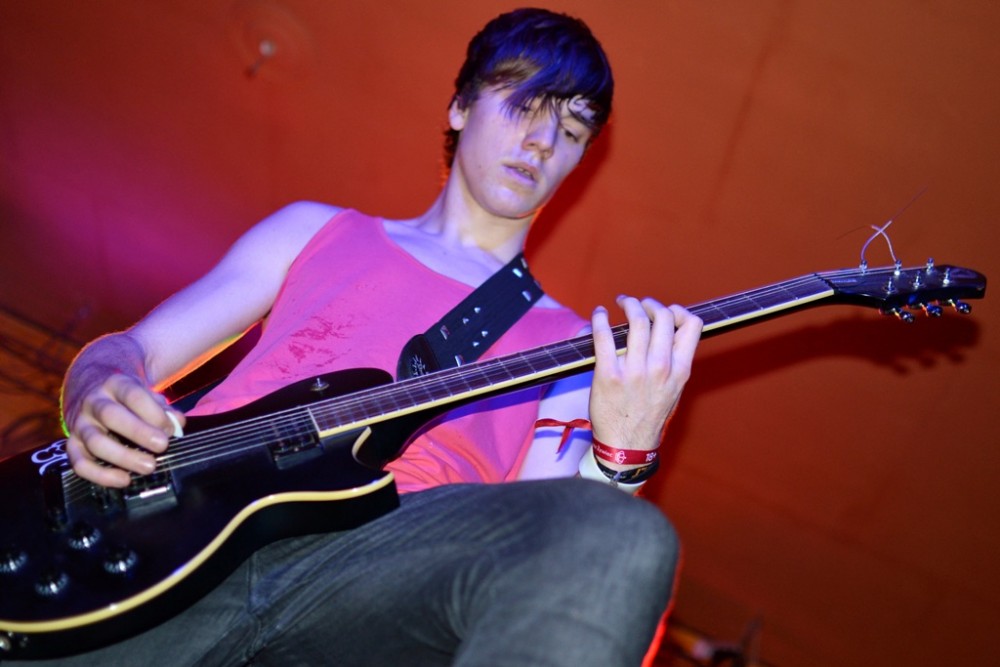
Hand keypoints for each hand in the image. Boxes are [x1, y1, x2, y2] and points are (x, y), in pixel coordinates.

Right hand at [64, 371, 184, 487]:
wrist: (89, 385)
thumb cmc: (127, 395)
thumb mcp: (146, 392)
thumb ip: (164, 408)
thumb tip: (178, 423)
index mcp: (115, 384)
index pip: (133, 395)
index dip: (154, 412)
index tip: (171, 429)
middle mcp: (93, 402)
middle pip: (111, 416)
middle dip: (138, 432)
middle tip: (162, 446)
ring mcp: (80, 423)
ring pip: (95, 441)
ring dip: (123, 457)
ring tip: (149, 466)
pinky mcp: (72, 444)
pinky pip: (79, 462)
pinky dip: (100, 475)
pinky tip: (124, 480)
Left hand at [588, 296, 701, 456]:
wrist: (626, 443)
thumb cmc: (649, 414)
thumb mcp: (674, 389)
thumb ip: (675, 360)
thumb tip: (670, 330)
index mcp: (679, 370)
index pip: (691, 325)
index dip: (679, 311)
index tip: (666, 312)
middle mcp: (660, 368)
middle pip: (663, 317)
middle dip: (650, 303)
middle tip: (639, 304)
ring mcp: (634, 371)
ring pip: (636, 321)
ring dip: (629, 304)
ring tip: (622, 303)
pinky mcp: (608, 374)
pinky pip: (604, 336)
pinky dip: (600, 319)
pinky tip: (599, 314)